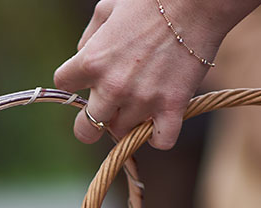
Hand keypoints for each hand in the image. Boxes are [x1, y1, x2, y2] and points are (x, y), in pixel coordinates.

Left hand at [54, 0, 260, 148]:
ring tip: (139, 106)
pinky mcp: (172, 107)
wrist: (196, 3)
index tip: (86, 79)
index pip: (64, 84)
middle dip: (90, 125)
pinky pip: (160, 141)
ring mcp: (142, 99)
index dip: (74, 82)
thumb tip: (82, 58)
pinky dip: (160, 137)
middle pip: (85, 130)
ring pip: (123, 134)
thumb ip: (89, 38)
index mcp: (92, 60)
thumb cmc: (150, 1)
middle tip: (104, 114)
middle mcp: (112, 86)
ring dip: (128, 124)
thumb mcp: (107, 9)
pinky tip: (161, 123)